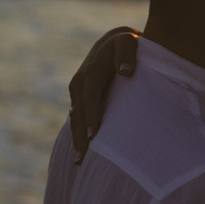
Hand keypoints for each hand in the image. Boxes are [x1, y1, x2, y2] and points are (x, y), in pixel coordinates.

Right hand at [68, 27, 139, 161]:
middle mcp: (80, 82)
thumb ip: (127, 54)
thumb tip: (126, 72)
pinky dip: (78, 133)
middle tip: (83, 158)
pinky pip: (77, 117)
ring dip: (76, 138)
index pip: (91, 97)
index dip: (91, 116)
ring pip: (75, 118)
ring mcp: (77, 90)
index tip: (92, 135)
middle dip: (80, 136)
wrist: (113, 42)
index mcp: (91, 71)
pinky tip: (81, 150)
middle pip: (79, 113)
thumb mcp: (128, 43)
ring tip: (80, 161)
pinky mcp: (79, 97)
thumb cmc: (126, 44)